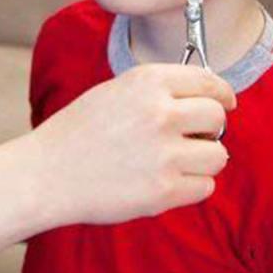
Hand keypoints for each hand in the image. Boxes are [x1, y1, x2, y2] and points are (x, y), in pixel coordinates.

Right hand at [24, 64, 234, 228]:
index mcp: (146, 81)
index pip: (208, 81)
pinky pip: (205, 187)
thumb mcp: (115, 91)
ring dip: (202, 159)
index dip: (221, 93)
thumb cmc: (79, 131)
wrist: (48, 172)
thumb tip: (205, 99)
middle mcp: (159, 113)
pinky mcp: (164, 191)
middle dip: (211, 126)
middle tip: (193, 135)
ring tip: (173, 160)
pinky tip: (163, 179)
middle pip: (217, 116)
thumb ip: (157, 91)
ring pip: (218, 155)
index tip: (225, 101)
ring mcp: (164, 154)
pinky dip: (190, 186)